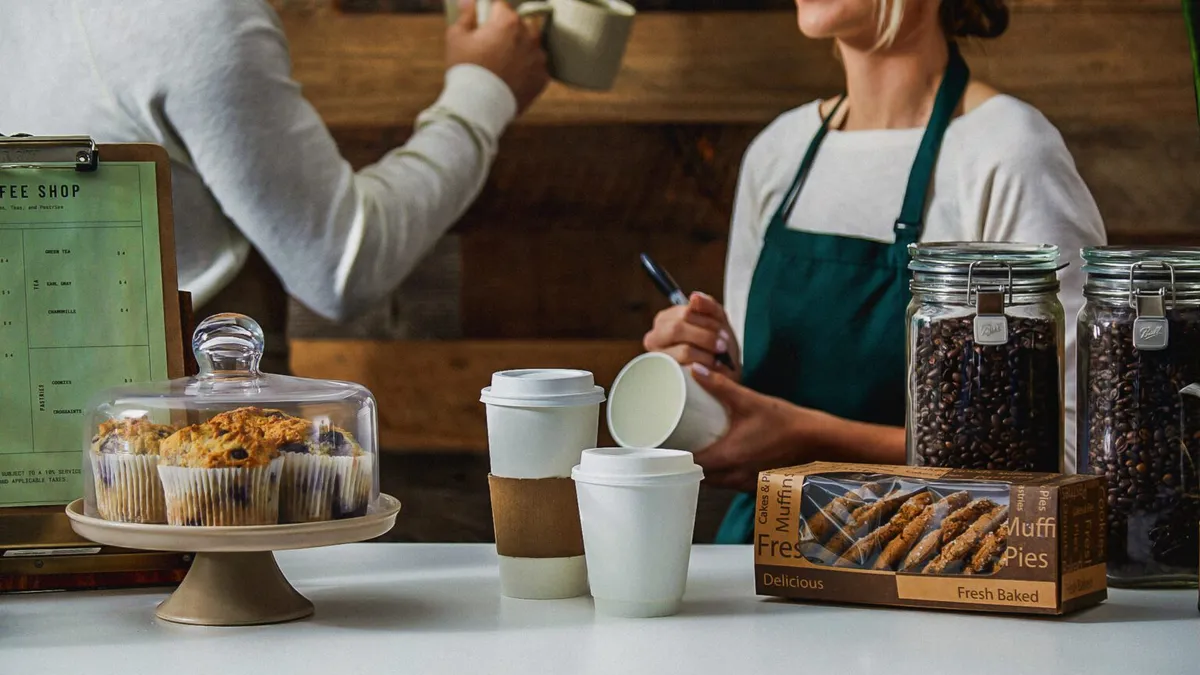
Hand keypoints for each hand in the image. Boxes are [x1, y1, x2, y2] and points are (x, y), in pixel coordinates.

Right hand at [446, 0, 549, 113]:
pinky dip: (526, 71)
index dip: (489, 16)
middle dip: (508, 32)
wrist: (479, 106)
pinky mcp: (543, 78)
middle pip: (520, 25)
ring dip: (520, 51)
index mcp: (508, 22)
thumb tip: (470, 1)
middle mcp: (529, 36)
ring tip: (502, 66)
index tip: (482, 27)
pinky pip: (536, 68)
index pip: (500, 7)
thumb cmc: (465, 69)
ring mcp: (538, 58)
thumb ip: (466, 15)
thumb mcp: (456, 37)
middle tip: (491, 49)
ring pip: (531, 46)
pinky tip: (511, 79)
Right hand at [643, 292, 740, 378]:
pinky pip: (684, 371)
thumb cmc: (716, 347)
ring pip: (683, 350)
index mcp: (665, 320)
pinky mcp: (663, 378)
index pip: (685, 312)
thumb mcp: (717, 321)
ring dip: (706, 355)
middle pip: (678, 328)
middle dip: (706, 338)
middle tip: (722, 347)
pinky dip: (701, 369)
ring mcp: (656, 358)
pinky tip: (708, 371)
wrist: (722, 377)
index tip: (723, 333)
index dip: (708, 322)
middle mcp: (654, 337)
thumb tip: (694, 297)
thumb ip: (707, 306)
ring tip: (717, 360)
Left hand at [690, 364, 826, 490]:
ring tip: (699, 451)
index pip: (691, 465)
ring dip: (706, 471)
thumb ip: (720, 385)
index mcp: (727, 458)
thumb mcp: (749, 400)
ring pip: (716, 483)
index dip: (677, 457)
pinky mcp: (758, 483)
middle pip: (700, 476)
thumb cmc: (784, 422)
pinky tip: (724, 461)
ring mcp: (746, 483)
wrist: (817, 440)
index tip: (668, 446)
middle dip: (689, 464)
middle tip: (681, 445)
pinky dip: (724, 476)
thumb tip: (696, 371)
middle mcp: (734, 475)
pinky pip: (732, 484)